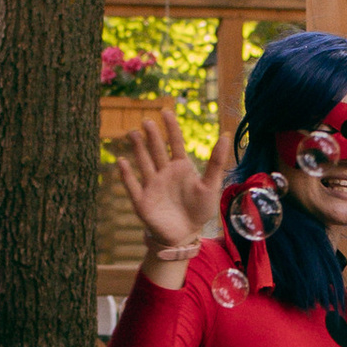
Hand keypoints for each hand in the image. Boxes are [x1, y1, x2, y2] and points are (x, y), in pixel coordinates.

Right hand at [114, 109, 225, 259]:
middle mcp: (164, 172)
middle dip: (152, 136)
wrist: (185, 234)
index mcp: (181, 167)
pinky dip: (126, 175)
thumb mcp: (211, 185)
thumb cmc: (200, 210)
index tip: (166, 111)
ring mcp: (152, 185)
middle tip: (147, 122)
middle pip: (157, 150)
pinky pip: (132, 185)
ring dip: (138, 149)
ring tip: (132, 133)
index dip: (171, 127)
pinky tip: (121, 162)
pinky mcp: (142, 201)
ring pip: (144, 163)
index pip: (175, 142)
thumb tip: (225, 134)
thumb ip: (216, 161)